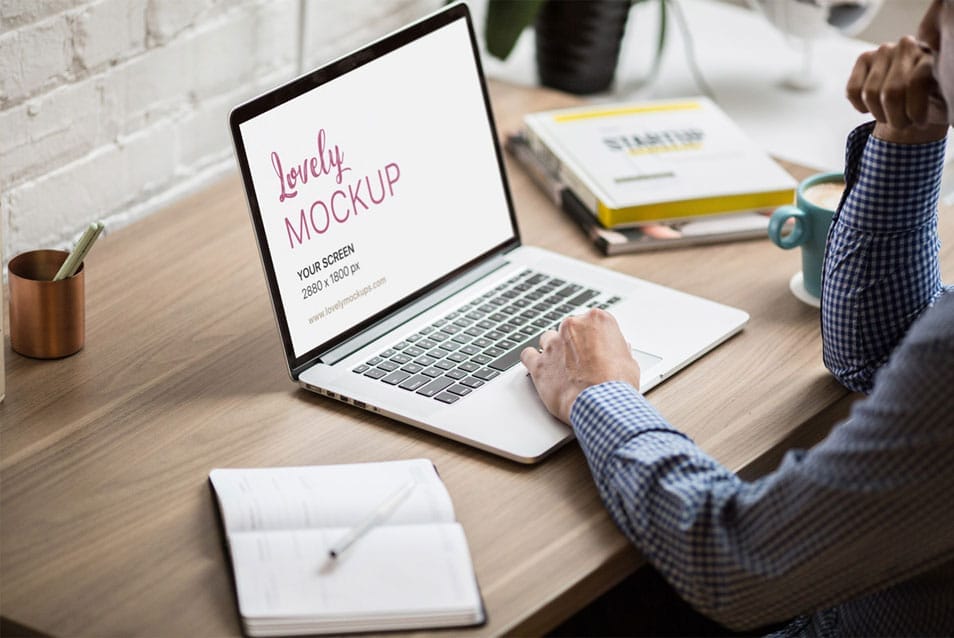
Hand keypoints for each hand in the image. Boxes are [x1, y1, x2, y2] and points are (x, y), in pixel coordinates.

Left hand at [520, 308, 640, 423]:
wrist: (601, 404)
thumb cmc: (617, 384)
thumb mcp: (629, 362)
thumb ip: (619, 350)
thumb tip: (618, 350)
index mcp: (597, 320)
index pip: (592, 322)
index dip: (594, 338)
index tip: (596, 349)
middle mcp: (572, 326)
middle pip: (569, 329)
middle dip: (574, 343)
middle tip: (582, 362)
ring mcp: (553, 343)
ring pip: (547, 339)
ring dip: (554, 350)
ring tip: (562, 367)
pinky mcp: (539, 363)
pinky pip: (527, 355)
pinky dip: (532, 360)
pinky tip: (539, 367)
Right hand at [846, 35, 948, 143]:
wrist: (917, 93)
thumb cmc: (932, 101)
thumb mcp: (943, 103)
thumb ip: (938, 100)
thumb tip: (933, 101)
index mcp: (933, 55)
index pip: (916, 82)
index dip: (915, 111)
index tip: (919, 123)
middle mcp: (908, 46)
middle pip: (891, 93)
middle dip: (895, 118)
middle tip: (903, 124)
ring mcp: (883, 50)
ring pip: (870, 94)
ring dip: (879, 114)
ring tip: (891, 116)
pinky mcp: (864, 58)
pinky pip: (853, 91)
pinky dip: (861, 106)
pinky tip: (873, 106)